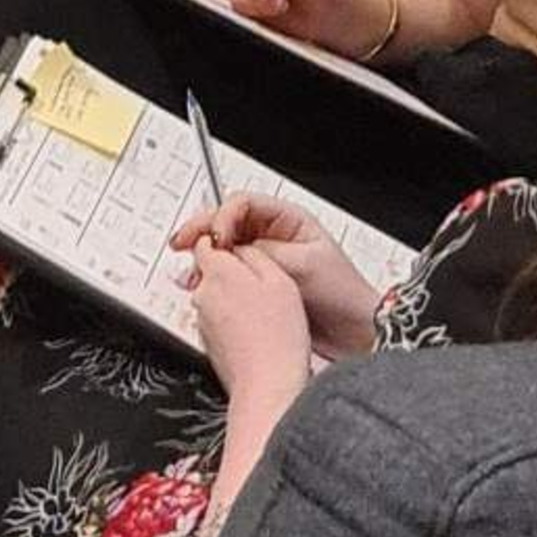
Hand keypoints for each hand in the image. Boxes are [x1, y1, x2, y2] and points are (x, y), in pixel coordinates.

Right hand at [170, 191, 379, 363]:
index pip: (242, 204)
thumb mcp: (302, 265)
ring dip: (203, 256)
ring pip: (223, 248)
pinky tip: (202, 285)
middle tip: (181, 243)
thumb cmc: (342, 294)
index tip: (215, 238)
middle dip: (201, 231)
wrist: (354, 332)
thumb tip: (227, 248)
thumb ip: (262, 253)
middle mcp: (273, 235)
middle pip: (226, 222)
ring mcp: (264, 259)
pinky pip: (228, 273)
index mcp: (287, 220)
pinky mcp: (259, 283)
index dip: (222, 216)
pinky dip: (212, 277)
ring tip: (190, 271)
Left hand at [177, 232, 315, 404]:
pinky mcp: (207, 342)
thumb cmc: (278, 337)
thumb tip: (240, 247)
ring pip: (216, 297)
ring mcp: (202, 320)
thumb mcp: (280, 280)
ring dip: (235, 301)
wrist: (268, 386)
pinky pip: (219, 322)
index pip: (208, 241)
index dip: (226, 241)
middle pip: (212, 271)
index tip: (239, 247)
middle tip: (263, 289)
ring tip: (264, 317)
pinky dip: (234, 323)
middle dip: (234, 275)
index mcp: (219, 272)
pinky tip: (256, 334)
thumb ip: (254, 255)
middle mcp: (203, 295)